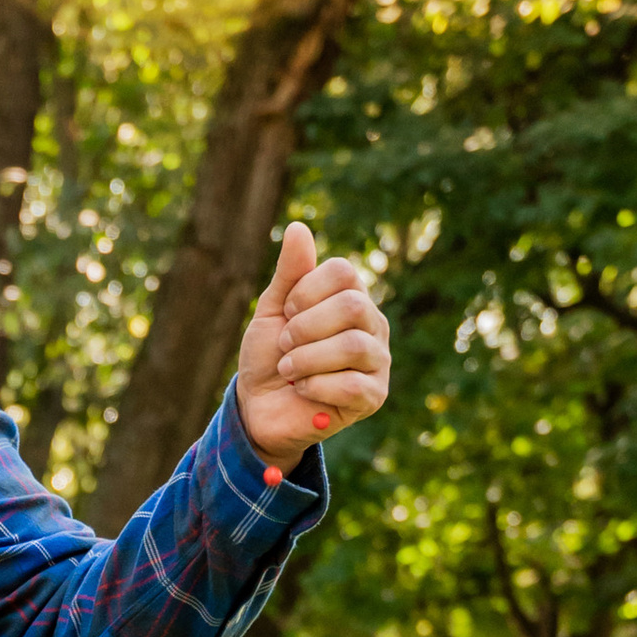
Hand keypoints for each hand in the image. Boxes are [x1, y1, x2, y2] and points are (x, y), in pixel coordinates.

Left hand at [237, 221, 390, 464]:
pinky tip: (303, 390)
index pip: (343, 272)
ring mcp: (377, 361)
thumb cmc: (269, 356)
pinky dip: (316, 386)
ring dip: (307, 358)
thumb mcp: (273, 310)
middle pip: (352, 306)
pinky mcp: (374, 396)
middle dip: (305, 326)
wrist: (259, 408)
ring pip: (352, 345)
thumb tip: (299, 227)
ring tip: (289, 370)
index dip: (305, 291)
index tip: (286, 312)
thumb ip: (290, 273)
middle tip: (285, 345)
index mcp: (351, 297)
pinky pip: (352, 384)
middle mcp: (372, 325)